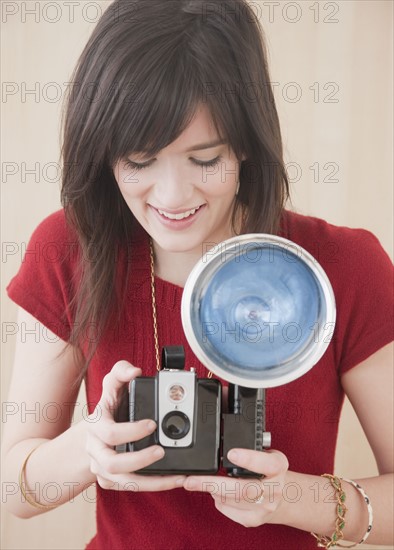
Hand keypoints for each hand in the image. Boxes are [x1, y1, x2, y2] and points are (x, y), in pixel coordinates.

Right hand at [86, 360, 185, 491]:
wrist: (93, 433)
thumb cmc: (108, 407)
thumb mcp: (112, 384)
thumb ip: (121, 371)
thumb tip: (135, 371)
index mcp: (96, 426)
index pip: (110, 433)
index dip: (132, 431)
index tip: (153, 424)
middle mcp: (96, 450)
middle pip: (112, 464)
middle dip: (139, 460)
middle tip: (161, 451)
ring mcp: (102, 468)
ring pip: (123, 482)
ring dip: (151, 481)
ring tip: (176, 476)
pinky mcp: (112, 481)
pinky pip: (130, 488)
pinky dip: (153, 486)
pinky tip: (172, 480)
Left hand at [183, 448, 288, 526]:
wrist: (286, 497)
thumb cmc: (271, 471)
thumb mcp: (268, 453)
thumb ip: (250, 448)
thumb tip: (221, 439)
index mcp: (278, 467)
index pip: (267, 464)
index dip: (248, 459)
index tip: (231, 453)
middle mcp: (275, 489)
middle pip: (242, 489)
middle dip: (213, 484)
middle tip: (190, 480)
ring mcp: (265, 508)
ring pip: (232, 500)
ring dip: (211, 490)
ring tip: (200, 482)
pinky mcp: (254, 520)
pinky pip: (229, 510)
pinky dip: (218, 501)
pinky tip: (216, 493)